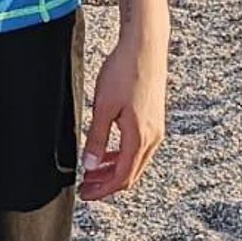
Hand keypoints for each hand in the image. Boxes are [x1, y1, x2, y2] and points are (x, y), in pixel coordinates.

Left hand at [80, 27, 166, 200]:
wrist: (145, 46)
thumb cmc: (124, 72)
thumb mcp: (103, 107)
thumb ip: (97, 139)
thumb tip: (90, 165)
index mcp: (140, 137)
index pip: (122, 177)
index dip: (103, 190)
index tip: (85, 194)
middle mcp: (153, 137)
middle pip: (131, 173)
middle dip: (107, 184)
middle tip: (85, 187)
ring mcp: (156, 128)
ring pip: (136, 161)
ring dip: (114, 170)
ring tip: (92, 171)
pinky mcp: (154, 118)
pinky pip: (139, 148)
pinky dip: (122, 156)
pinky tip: (107, 153)